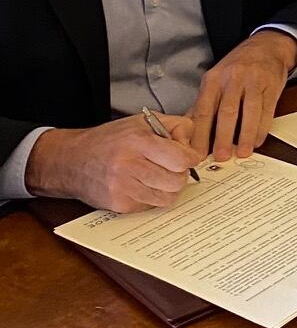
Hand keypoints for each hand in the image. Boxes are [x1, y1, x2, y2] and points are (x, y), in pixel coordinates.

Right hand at [24, 114, 198, 212]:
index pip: (181, 159)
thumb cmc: (110, 139)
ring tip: (158, 175)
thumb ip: (175, 126)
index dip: (190, 158)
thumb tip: (192, 147)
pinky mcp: (118, 206)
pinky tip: (143, 185)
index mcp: (138, 141)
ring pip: (167, 197)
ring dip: (168, 188)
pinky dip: (153, 197)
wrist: (72, 160)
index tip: (188, 156)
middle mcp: (129, 166)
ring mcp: (122, 189)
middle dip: (180, 174)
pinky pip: (151, 206)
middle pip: (177, 181)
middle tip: (173, 167)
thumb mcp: (143, 121)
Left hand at [189, 30, 296, 161]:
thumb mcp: (214, 80)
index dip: (200, 134)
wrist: (266, 46)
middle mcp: (233, 78)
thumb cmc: (237, 68)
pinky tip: (257, 139)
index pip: (204, 110)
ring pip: (249, 111)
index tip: (197, 154)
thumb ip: (202, 105)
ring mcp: (254, 80)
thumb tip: (187, 135)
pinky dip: (262, 127)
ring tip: (242, 152)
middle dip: (223, 137)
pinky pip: (267, 109)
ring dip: (245, 135)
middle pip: (227, 111)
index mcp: (213, 79)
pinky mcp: (272, 84)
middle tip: (221, 157)